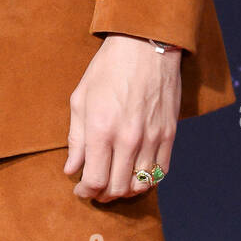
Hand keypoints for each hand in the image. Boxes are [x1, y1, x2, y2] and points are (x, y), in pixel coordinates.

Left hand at [64, 33, 181, 202]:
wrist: (145, 45)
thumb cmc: (108, 68)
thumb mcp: (81, 98)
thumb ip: (76, 138)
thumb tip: (71, 169)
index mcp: (102, 128)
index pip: (94, 180)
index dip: (85, 192)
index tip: (79, 189)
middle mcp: (128, 138)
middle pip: (117, 188)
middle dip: (103, 195)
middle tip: (95, 189)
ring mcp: (152, 138)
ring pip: (140, 185)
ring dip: (125, 191)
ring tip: (115, 183)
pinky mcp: (169, 134)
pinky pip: (160, 172)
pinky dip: (146, 180)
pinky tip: (136, 173)